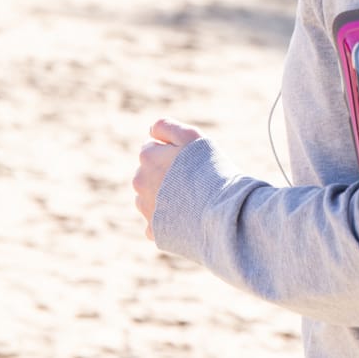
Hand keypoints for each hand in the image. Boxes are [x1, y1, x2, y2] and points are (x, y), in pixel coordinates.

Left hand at [133, 117, 202, 240]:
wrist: (218, 211)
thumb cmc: (208, 170)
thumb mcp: (191, 137)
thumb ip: (167, 127)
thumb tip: (150, 131)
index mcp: (147, 157)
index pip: (151, 150)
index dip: (172, 154)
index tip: (190, 161)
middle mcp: (139, 182)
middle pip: (149, 175)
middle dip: (166, 176)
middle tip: (193, 180)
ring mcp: (145, 208)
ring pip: (152, 198)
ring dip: (165, 198)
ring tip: (192, 200)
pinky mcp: (153, 231)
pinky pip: (157, 223)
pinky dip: (169, 220)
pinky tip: (188, 218)